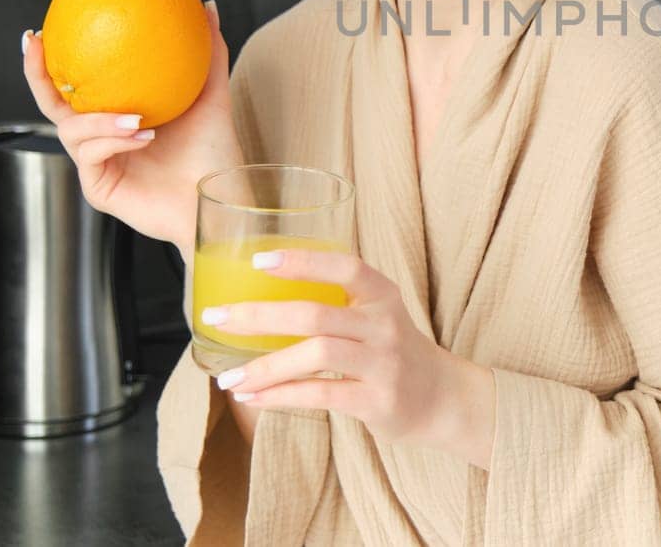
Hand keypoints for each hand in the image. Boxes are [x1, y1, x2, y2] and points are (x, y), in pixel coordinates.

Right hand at [20, 0, 243, 253]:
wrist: (219, 201)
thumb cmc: (215, 155)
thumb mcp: (212, 96)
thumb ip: (208, 53)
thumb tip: (208, 5)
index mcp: (117, 117)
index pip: (77, 85)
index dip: (53, 60)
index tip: (42, 30)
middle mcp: (101, 139)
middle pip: (53, 105)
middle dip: (37, 75)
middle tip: (37, 44)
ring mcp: (97, 164)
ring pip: (71, 130)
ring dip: (99, 118)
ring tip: (134, 115)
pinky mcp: (99, 187)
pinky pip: (91, 154)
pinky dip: (112, 139)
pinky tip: (141, 134)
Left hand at [202, 247, 493, 465]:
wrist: (443, 398)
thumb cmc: (394, 351)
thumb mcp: (377, 315)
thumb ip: (335, 304)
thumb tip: (259, 301)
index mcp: (382, 295)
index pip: (345, 266)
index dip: (302, 261)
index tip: (259, 260)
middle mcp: (384, 325)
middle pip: (316, 313)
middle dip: (260, 316)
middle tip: (217, 317)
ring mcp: (383, 363)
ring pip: (316, 355)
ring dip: (265, 366)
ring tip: (228, 378)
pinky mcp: (377, 400)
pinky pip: (320, 395)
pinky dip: (281, 396)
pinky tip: (253, 397)